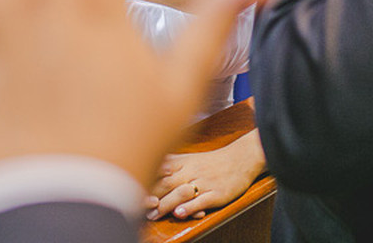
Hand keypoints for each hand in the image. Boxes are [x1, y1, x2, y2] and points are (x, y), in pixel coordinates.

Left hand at [146, 130, 264, 220]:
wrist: (241, 159)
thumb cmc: (212, 162)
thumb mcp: (190, 159)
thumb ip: (170, 165)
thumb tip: (148, 168)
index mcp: (183, 163)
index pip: (160, 172)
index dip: (146, 181)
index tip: (131, 191)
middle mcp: (191, 171)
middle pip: (167, 183)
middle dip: (152, 196)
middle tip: (138, 208)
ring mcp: (205, 182)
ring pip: (182, 193)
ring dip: (166, 204)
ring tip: (154, 215)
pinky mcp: (217, 193)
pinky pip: (202, 200)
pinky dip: (190, 207)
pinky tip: (180, 213)